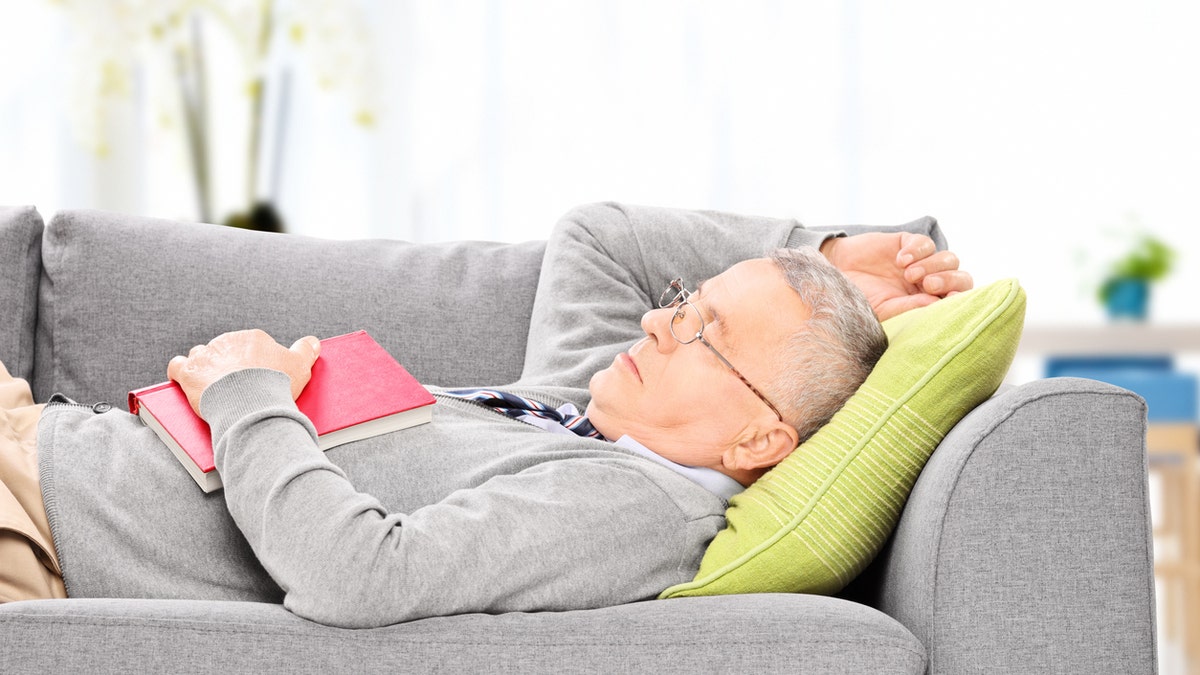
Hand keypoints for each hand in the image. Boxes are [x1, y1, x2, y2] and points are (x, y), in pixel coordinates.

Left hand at [167, 329, 320, 415]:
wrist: (251, 403)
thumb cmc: (276, 385)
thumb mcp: (301, 366)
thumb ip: (306, 351)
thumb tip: (313, 342)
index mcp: (253, 338)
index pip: (250, 346)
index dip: (254, 363)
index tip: (257, 378)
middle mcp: (227, 341)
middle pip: (226, 350)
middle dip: (230, 365)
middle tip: (238, 386)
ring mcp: (206, 356)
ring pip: (201, 355)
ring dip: (205, 367)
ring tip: (212, 385)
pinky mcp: (188, 372)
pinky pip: (177, 366)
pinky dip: (180, 372)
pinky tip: (185, 380)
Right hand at [821, 232, 972, 320]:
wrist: (835, 276)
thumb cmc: (860, 300)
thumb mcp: (886, 311)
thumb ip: (912, 309)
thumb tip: (939, 305)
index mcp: (928, 303)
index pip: (957, 299)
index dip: (960, 297)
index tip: (949, 300)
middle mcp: (929, 283)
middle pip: (960, 277)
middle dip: (949, 280)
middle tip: (928, 285)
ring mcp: (921, 263)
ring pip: (948, 259)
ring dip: (933, 265)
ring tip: (909, 274)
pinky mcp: (908, 244)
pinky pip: (925, 243)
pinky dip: (917, 250)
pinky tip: (900, 260)